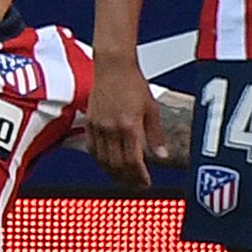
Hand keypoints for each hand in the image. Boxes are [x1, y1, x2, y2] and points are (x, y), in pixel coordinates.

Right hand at [85, 56, 168, 189]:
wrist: (113, 67)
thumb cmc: (133, 83)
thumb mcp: (151, 109)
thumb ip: (155, 135)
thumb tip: (162, 156)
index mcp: (129, 126)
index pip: (133, 160)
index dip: (140, 176)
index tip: (146, 183)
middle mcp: (111, 128)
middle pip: (117, 164)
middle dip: (127, 179)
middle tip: (135, 185)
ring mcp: (98, 126)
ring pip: (102, 160)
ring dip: (113, 173)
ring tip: (122, 179)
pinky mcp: (89, 122)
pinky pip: (91, 148)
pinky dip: (99, 160)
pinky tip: (106, 164)